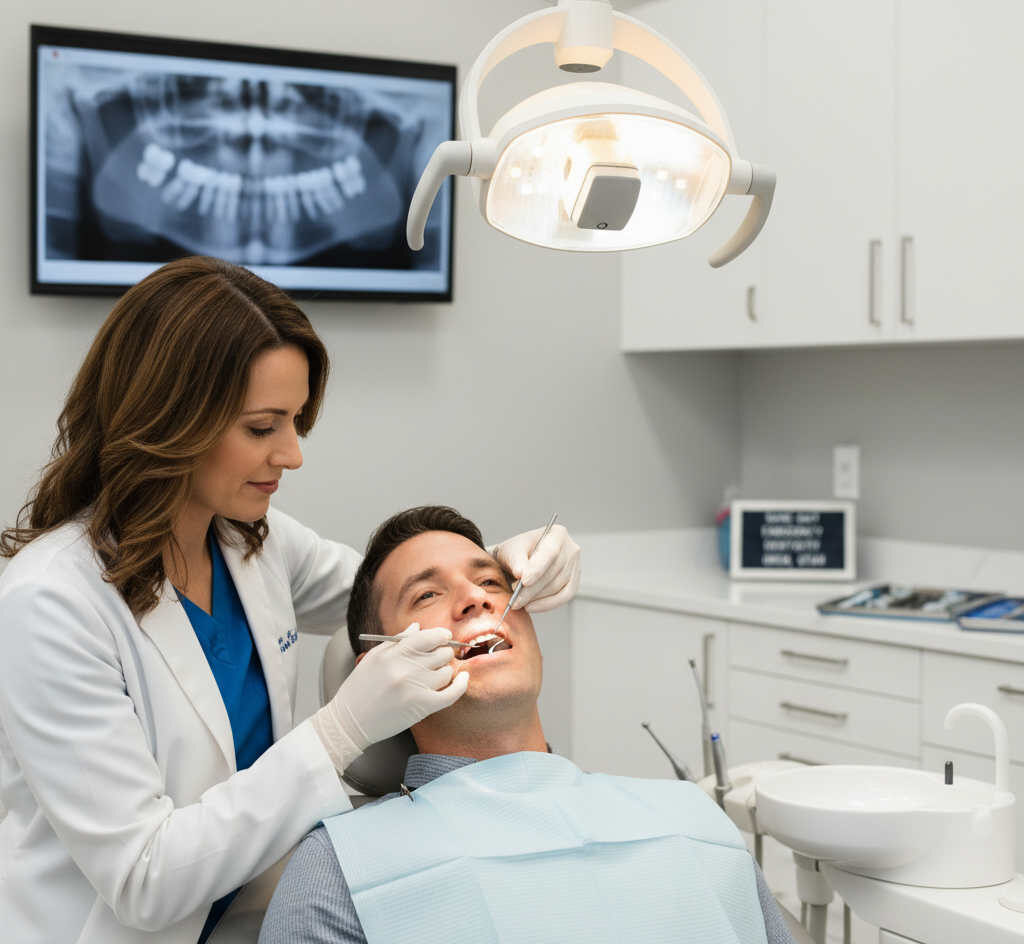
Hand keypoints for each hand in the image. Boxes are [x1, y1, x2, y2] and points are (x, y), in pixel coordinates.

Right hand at [311, 623, 468, 772]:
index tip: (444, 638)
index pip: (428, 637)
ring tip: (436, 675)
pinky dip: (461, 685)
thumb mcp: (374, 658)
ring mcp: (414, 688)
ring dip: (445, 672)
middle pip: (442, 653)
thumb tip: (418, 627)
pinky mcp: (421, 707)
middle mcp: (405, 668)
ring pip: (447, 672)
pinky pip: (452, 693)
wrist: (349, 721)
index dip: (441, 636)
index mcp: (393, 653)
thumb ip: (398, 641)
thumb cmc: (360, 689)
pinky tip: (463, 679)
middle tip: (439, 658)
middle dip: (444, 654)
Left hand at [492, 524, 580, 613]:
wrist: (519, 561)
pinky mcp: (574, 582)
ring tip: (519, 602)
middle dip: (533, 589)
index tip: (524, 581)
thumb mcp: (511, 552)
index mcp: (557, 534)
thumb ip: (516, 561)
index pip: (550, 552)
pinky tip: (532, 607)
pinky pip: (564, 597)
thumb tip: (522, 573)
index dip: (538, 569)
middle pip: (554, 572)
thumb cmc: (515, 552)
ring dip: (537, 598)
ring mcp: (575, 566)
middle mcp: (571, 548)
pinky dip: (547, 604)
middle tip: (516, 601)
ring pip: (558, 586)